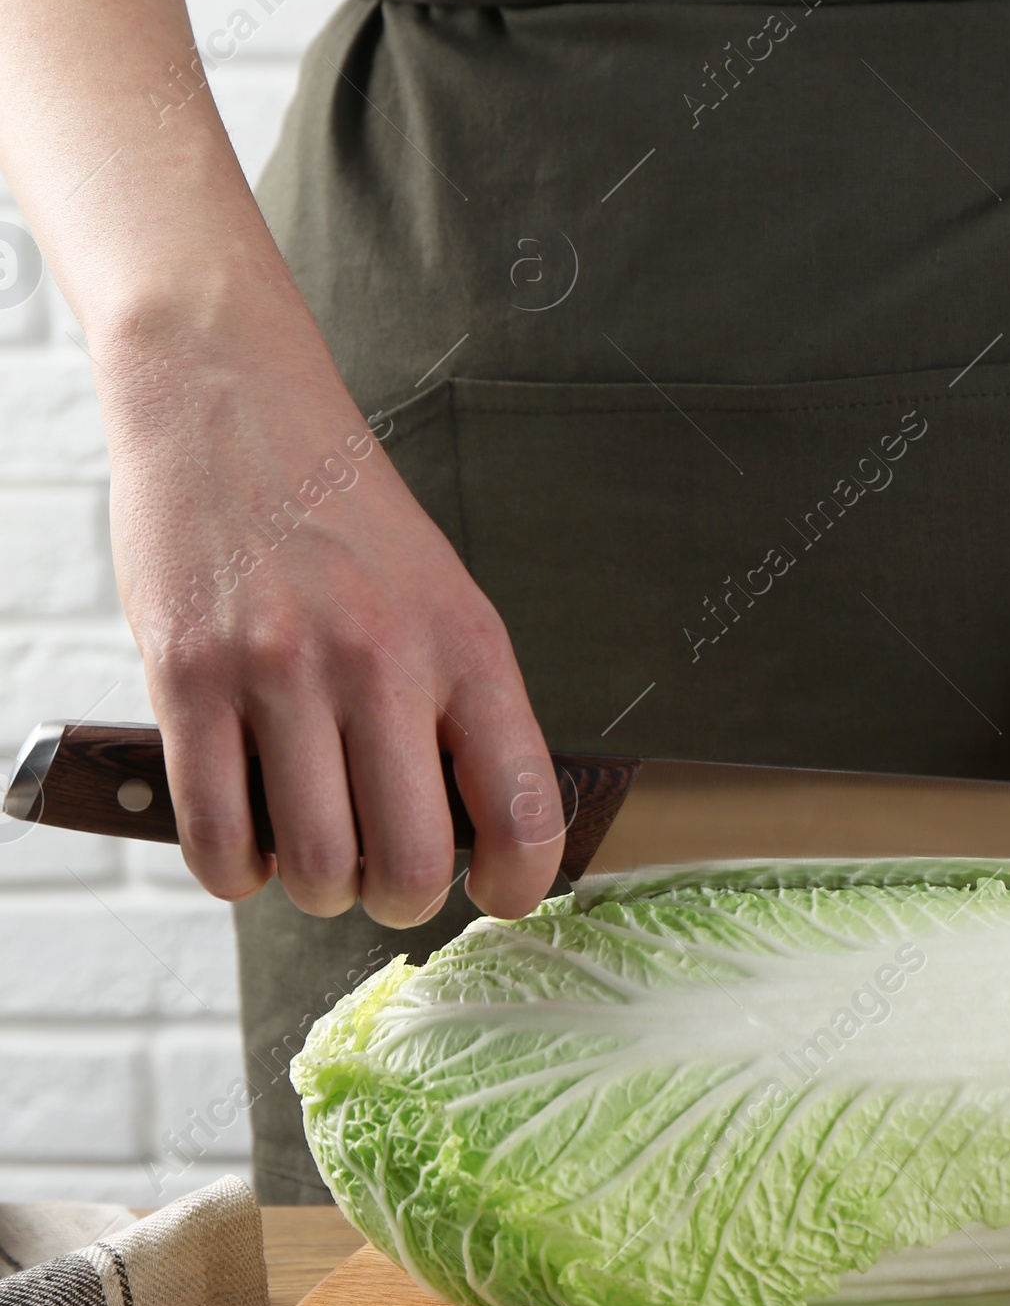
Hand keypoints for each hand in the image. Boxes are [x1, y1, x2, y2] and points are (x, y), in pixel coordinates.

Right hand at [98, 294, 562, 930]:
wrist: (234, 405)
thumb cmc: (340, 513)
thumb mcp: (441, 593)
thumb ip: (462, 705)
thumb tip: (481, 833)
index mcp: (466, 643)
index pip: (524, 809)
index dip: (517, 884)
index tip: (494, 893)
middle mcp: (383, 660)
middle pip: (409, 866)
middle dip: (397, 900)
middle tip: (380, 875)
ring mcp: (282, 670)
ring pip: (315, 870)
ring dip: (313, 889)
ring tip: (309, 851)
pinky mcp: (189, 677)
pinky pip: (218, 837)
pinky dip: (234, 870)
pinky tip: (245, 843)